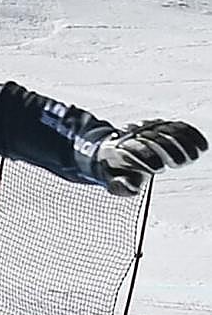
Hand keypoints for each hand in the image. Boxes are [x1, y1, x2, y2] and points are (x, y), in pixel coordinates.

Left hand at [92, 119, 206, 195]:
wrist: (113, 150)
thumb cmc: (116, 171)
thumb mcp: (112, 182)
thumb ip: (120, 187)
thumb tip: (133, 188)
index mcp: (118, 147)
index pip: (135, 148)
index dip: (148, 157)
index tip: (159, 169)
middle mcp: (135, 133)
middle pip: (156, 138)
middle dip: (169, 150)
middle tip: (178, 163)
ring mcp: (150, 127)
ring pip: (169, 130)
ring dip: (184, 143)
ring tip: (193, 157)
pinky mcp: (163, 126)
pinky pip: (181, 127)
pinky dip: (193, 136)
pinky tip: (202, 147)